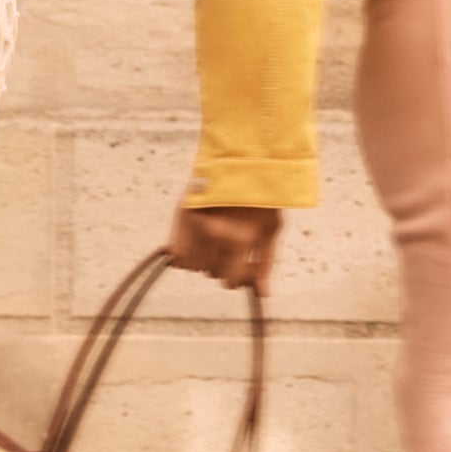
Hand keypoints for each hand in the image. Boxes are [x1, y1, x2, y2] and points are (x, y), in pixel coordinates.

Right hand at [166, 201, 281, 295]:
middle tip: (230, 249)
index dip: (238, 278)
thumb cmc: (263, 195)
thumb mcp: (273, 228)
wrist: (244, 157)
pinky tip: (197, 243)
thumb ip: (265, 263)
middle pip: (211, 273)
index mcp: (241, 239)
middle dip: (222, 265)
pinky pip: (177, 254)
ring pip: (193, 266)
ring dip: (204, 259)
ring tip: (215, 242)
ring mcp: (196, 223)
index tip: (243, 267)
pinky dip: (185, 254)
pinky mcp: (182, 213)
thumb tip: (262, 294)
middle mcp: (216, 233)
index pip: (230, 281)